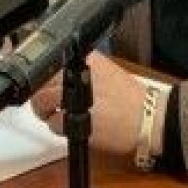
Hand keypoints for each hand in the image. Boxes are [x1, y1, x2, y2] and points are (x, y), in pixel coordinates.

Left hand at [30, 52, 165, 159]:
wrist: (147, 117)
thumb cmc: (130, 97)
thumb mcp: (107, 70)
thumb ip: (84, 67)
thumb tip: (62, 72)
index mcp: (87, 60)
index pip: (53, 60)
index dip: (44, 73)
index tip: (42, 80)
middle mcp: (79, 74)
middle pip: (42, 82)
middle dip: (40, 95)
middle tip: (45, 103)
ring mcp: (76, 98)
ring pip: (43, 102)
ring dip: (44, 111)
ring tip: (53, 115)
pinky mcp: (76, 121)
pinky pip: (54, 124)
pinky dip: (57, 127)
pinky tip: (68, 127)